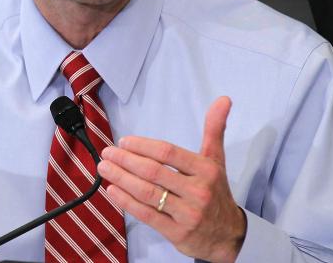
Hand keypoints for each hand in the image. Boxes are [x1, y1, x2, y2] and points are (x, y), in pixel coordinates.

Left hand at [97, 96, 245, 262]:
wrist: (228, 234)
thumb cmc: (215, 191)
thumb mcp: (217, 159)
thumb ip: (215, 129)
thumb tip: (223, 99)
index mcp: (206, 170)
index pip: (168, 153)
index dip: (143, 146)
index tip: (123, 142)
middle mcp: (197, 191)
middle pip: (153, 172)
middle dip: (126, 160)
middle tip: (107, 153)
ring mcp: (186, 214)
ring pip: (147, 193)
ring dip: (121, 179)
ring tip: (104, 168)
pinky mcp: (176, 232)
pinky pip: (146, 215)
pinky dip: (126, 202)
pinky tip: (112, 191)